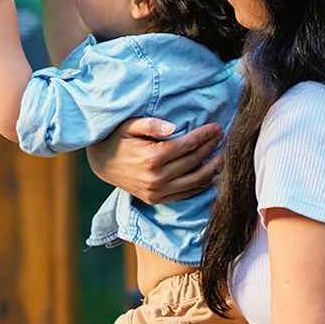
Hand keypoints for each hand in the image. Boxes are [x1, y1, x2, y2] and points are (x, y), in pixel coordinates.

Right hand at [87, 118, 224, 204]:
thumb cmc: (116, 139)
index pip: (188, 145)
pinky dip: (200, 187)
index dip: (204, 135)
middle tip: (222, 136)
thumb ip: (151, 124)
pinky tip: (211, 177)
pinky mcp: (155, 199)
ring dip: (211, 169)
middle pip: (193, 161)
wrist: (100, 163)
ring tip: (223, 157)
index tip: (216, 127)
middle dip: (211, 147)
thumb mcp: (129, 125)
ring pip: (193, 181)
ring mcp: (156, 191)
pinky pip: (184, 194)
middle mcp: (156, 177)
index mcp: (152, 157)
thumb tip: (174, 127)